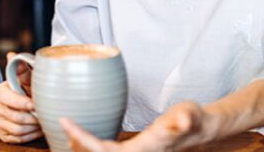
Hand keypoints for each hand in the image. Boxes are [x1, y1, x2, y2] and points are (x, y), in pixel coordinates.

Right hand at [0, 52, 41, 143]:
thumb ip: (22, 69)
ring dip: (32, 128)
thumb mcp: (29, 80)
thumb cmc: (31, 92)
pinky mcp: (3, 134)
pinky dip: (29, 136)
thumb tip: (12, 54)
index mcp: (1, 92)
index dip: (20, 102)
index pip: (5, 97)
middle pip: (13, 116)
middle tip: (42, 116)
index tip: (33, 104)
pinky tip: (36, 129)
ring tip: (41, 122)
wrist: (34, 108)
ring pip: (16, 129)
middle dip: (31, 118)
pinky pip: (16, 139)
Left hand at [60, 102, 210, 151]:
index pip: (104, 151)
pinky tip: (82, 135)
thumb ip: (185, 120)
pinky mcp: (133, 150)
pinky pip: (106, 150)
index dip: (82, 139)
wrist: (200, 130)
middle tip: (62, 123)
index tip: (65, 121)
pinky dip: (91, 144)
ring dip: (81, 146)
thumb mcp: (189, 115)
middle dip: (77, 144)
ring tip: (67, 129)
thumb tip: (182, 121)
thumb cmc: (193, 120)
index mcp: (142, 150)